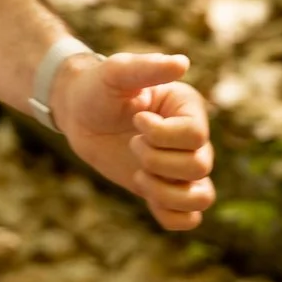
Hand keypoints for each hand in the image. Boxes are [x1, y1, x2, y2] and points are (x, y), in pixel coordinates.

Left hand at [54, 51, 215, 232]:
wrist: (79, 113)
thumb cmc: (98, 87)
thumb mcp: (116, 72)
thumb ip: (146, 67)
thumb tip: (182, 63)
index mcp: (188, 109)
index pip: (195, 136)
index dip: (162, 135)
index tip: (135, 118)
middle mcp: (192, 140)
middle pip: (199, 166)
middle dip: (157, 161)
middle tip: (131, 143)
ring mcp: (179, 168)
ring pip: (201, 198)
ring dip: (167, 193)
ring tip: (140, 175)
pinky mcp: (164, 190)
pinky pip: (187, 218)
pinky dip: (171, 216)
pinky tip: (146, 195)